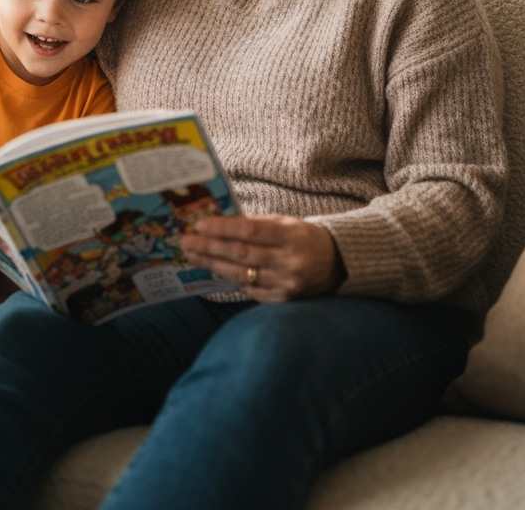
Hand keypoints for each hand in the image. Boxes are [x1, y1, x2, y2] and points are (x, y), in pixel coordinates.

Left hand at [180, 214, 344, 301]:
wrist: (338, 264)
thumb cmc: (305, 238)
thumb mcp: (285, 223)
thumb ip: (255, 224)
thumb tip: (219, 223)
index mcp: (291, 236)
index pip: (251, 231)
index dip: (223, 228)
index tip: (199, 225)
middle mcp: (289, 261)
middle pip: (241, 254)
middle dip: (210, 248)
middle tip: (186, 242)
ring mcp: (286, 284)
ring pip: (242, 274)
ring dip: (214, 265)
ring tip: (193, 256)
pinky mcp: (283, 301)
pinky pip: (251, 290)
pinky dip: (233, 279)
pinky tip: (216, 270)